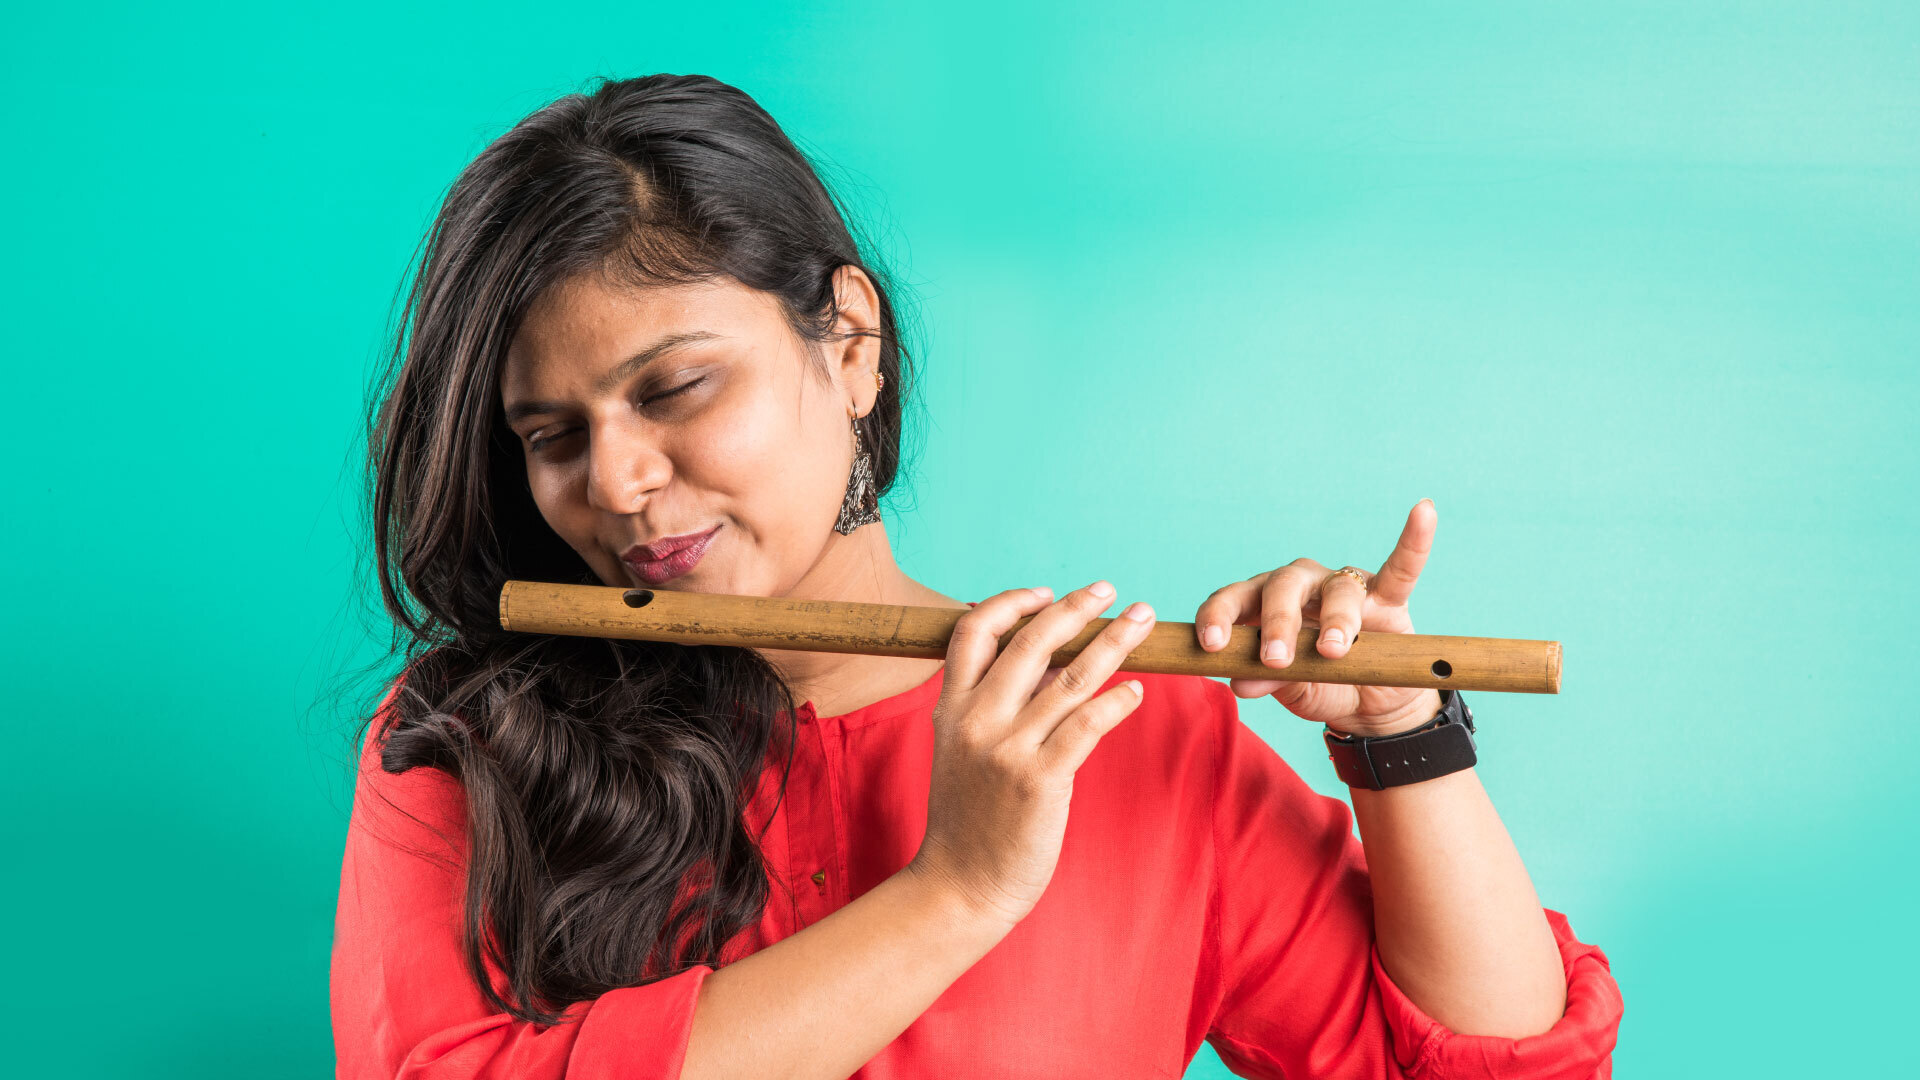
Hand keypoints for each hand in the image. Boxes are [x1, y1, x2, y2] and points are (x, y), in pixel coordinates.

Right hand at [908, 581, 1156, 926]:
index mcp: (950, 708)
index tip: (1047, 593)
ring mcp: (1008, 749)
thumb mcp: (961, 753)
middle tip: (1111, 591)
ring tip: (1142, 622)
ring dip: (1114, 642)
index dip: (1012, 602)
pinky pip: (1088, 723)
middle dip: (1077, 608)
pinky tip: (1136, 691)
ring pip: (1070, 676)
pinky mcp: (1040, 780)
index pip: (973, 630)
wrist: (959, 887)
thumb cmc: (967, 822)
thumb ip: (992, 708)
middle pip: (1031, 641)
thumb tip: (1043, 666)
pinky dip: (1117, 700)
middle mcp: (976, 720)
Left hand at [1193, 499, 1445, 738]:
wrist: (1371, 706)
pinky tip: (1423, 512)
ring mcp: (1344, 589)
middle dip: (1277, 623)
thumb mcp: (1291, 690)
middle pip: (1281, 588)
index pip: (1233, 600)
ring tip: (1333, 650)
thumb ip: (1267, 681)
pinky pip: (1402, 566)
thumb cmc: (1322, 687)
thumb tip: (1239, 682)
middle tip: (1276, 659)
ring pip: (1336, 589)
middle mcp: (1300, 587)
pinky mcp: (1389, 598)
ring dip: (1334, 619)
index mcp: (1263, 605)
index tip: (1213, 645)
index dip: (1219, 618)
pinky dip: (1414, 541)